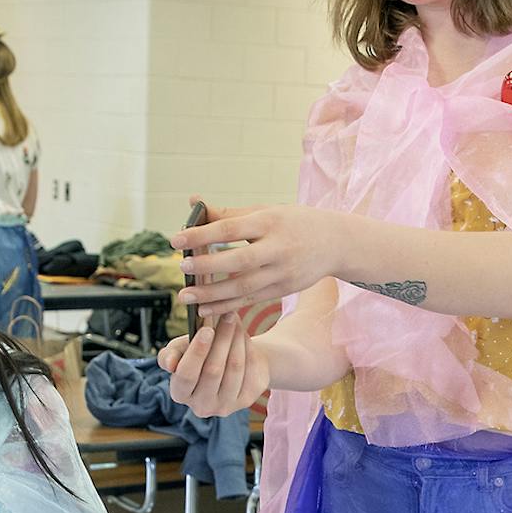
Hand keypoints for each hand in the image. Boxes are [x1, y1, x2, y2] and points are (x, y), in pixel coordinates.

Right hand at [160, 312, 269, 416]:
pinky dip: (248, 350)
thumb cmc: (200, 353)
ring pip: (233, 369)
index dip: (197, 352)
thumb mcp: (181, 350)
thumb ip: (171, 354)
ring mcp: (224, 406)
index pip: (186, 375)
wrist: (230, 359)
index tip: (207, 330)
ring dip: (235, 340)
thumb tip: (170, 364)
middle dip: (221, 340)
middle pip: (213, 371)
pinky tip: (243, 336)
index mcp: (180, 393)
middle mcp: (201, 406)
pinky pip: (249, 372)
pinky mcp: (245, 401)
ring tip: (234, 320)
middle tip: (227, 316)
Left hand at [171, 197, 344, 317]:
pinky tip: (205, 310)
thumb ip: (230, 212)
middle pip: (238, 261)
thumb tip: (194, 203)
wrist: (335, 243)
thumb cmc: (293, 222)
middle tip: (181, 268)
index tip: (176, 240)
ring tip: (186, 297)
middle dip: (207, 267)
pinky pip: (250, 300)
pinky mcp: (283, 290)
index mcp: (270, 222)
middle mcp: (278, 249)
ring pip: (243, 287)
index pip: (231, 229)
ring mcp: (282, 272)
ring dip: (212, 294)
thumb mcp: (266, 211)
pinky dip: (226, 306)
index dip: (202, 235)